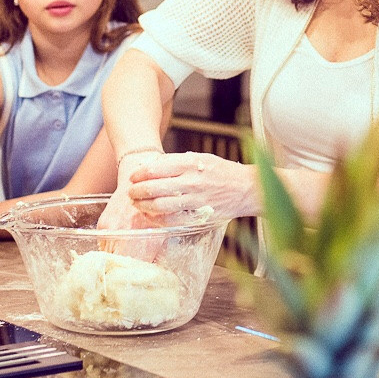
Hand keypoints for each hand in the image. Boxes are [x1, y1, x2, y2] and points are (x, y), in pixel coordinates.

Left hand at [126, 152, 258, 219]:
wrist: (247, 189)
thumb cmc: (223, 172)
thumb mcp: (201, 158)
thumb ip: (177, 161)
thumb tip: (152, 166)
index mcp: (191, 164)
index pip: (157, 168)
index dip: (140, 174)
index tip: (134, 177)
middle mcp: (192, 181)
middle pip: (155, 187)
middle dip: (137, 191)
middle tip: (131, 192)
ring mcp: (195, 200)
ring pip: (161, 205)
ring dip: (144, 206)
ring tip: (138, 204)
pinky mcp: (199, 215)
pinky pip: (174, 219)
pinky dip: (159, 219)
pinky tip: (152, 216)